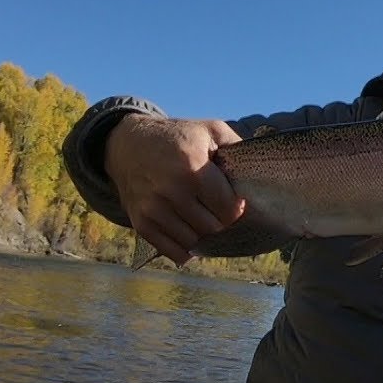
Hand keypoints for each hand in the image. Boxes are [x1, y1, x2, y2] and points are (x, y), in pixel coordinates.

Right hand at [105, 115, 245, 264]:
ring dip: (203, 232)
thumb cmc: (175, 137)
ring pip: (195, 241)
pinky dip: (186, 247)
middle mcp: (171, 192)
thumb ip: (237, 147)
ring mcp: (153, 210)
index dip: (236, 207)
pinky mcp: (141, 224)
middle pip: (213, 227)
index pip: (229, 209)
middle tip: (216, 207)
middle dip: (220, 219)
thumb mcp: (210, 130)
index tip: (233, 199)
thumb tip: (256, 172)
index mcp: (192, 169)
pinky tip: (189, 230)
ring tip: (201, 214)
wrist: (126, 144)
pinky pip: (174, 252)